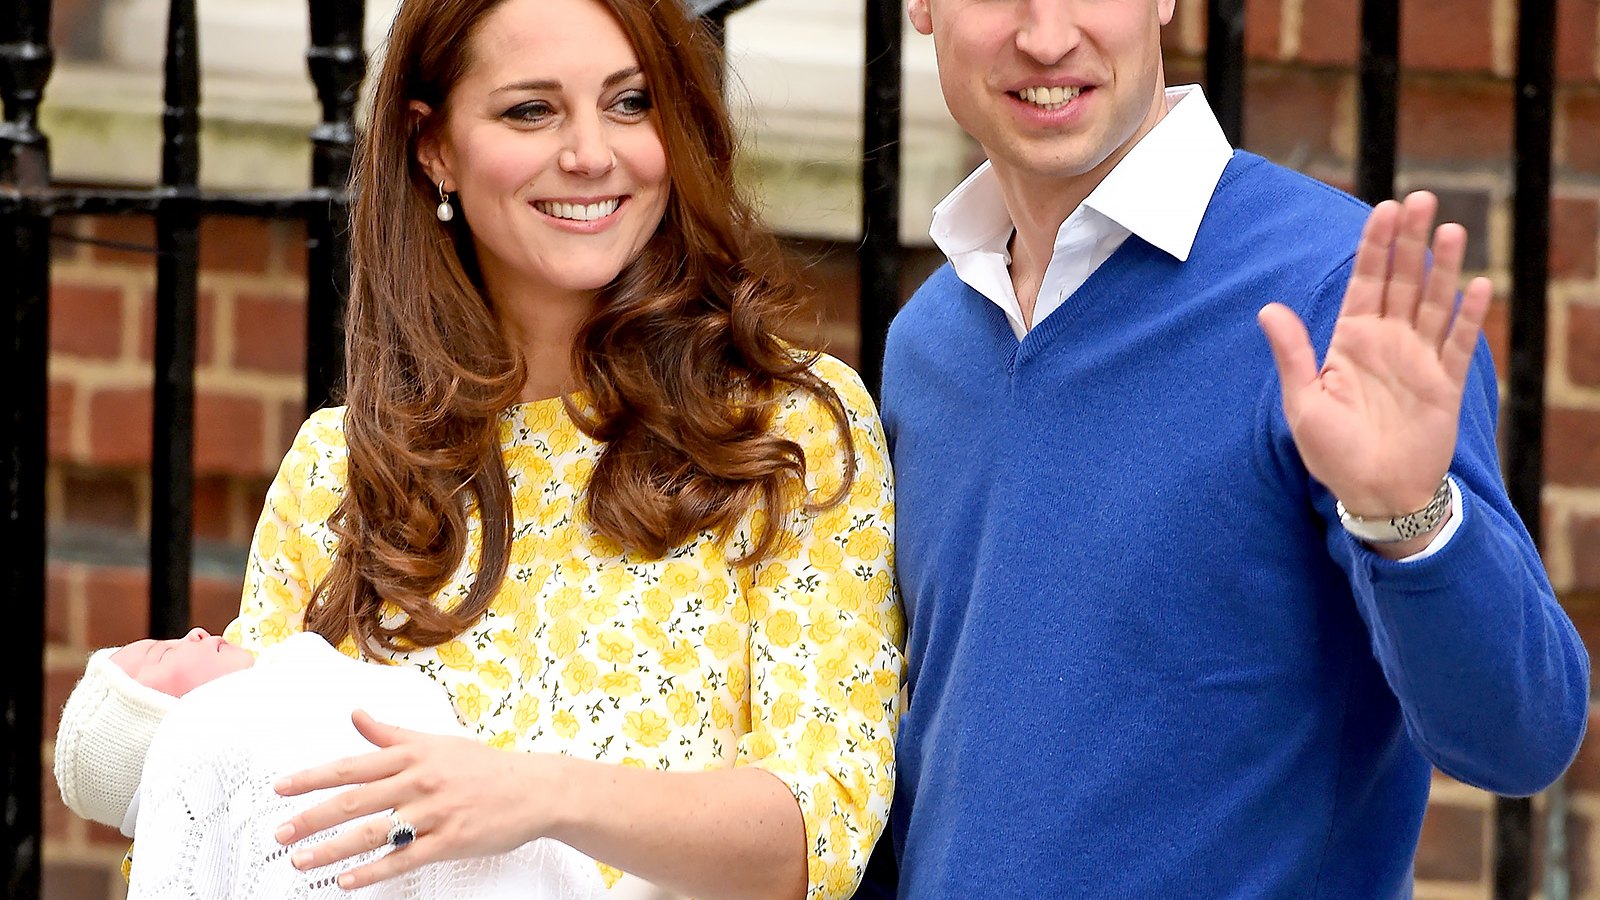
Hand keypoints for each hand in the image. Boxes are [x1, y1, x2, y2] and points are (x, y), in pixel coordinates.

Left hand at [273, 709, 554, 889]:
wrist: (534, 789)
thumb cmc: (484, 766)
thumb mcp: (437, 742)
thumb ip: (392, 735)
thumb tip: (357, 717)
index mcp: (414, 755)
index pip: (353, 765)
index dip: (314, 777)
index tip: (282, 788)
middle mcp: (420, 781)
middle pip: (356, 800)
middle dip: (313, 818)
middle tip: (281, 833)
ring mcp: (435, 812)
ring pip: (375, 832)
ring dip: (333, 849)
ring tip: (301, 861)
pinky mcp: (450, 840)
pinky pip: (405, 858)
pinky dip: (373, 871)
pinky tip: (347, 881)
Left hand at [1257, 192, 1489, 543]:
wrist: (1375, 494)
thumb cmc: (1333, 453)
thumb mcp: (1303, 402)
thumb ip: (1293, 353)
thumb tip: (1268, 309)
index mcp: (1351, 341)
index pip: (1365, 282)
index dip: (1374, 246)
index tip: (1381, 209)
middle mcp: (1387, 342)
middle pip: (1401, 280)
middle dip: (1408, 240)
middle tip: (1418, 198)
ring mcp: (1418, 360)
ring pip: (1433, 302)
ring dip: (1442, 266)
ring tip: (1449, 228)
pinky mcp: (1445, 384)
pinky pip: (1459, 343)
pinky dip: (1468, 315)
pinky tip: (1477, 285)